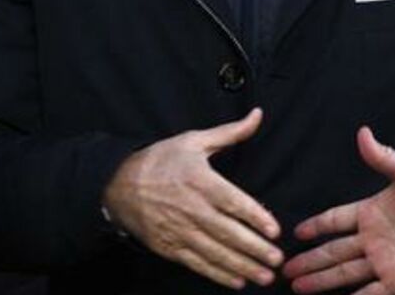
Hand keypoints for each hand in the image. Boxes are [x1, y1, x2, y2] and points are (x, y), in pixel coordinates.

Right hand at [102, 107, 282, 288]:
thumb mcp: (194, 140)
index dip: (255, 217)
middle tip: (277, 260)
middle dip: (255, 249)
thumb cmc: (160, 160)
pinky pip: (197, 263)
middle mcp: (192, 209)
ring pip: (216, 252)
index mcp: (201, 181)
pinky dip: (217, 274)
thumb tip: (257, 116)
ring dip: (242, 266)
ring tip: (264, 276)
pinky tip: (236, 281)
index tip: (274, 230)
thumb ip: (230, 132)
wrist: (117, 183)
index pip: (234, 202)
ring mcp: (179, 231)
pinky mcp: (169, 247)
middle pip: (228, 233)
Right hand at [283, 126, 394, 294]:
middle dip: (309, 259)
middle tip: (285, 266)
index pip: (336, 220)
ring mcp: (383, 262)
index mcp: (373, 212)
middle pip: (333, 250)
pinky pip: (369, 294)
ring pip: (343, 274)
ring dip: (320, 280)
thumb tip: (362, 132)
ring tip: (295, 285)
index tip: (296, 231)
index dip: (317, 224)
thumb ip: (384, 156)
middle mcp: (373, 239)